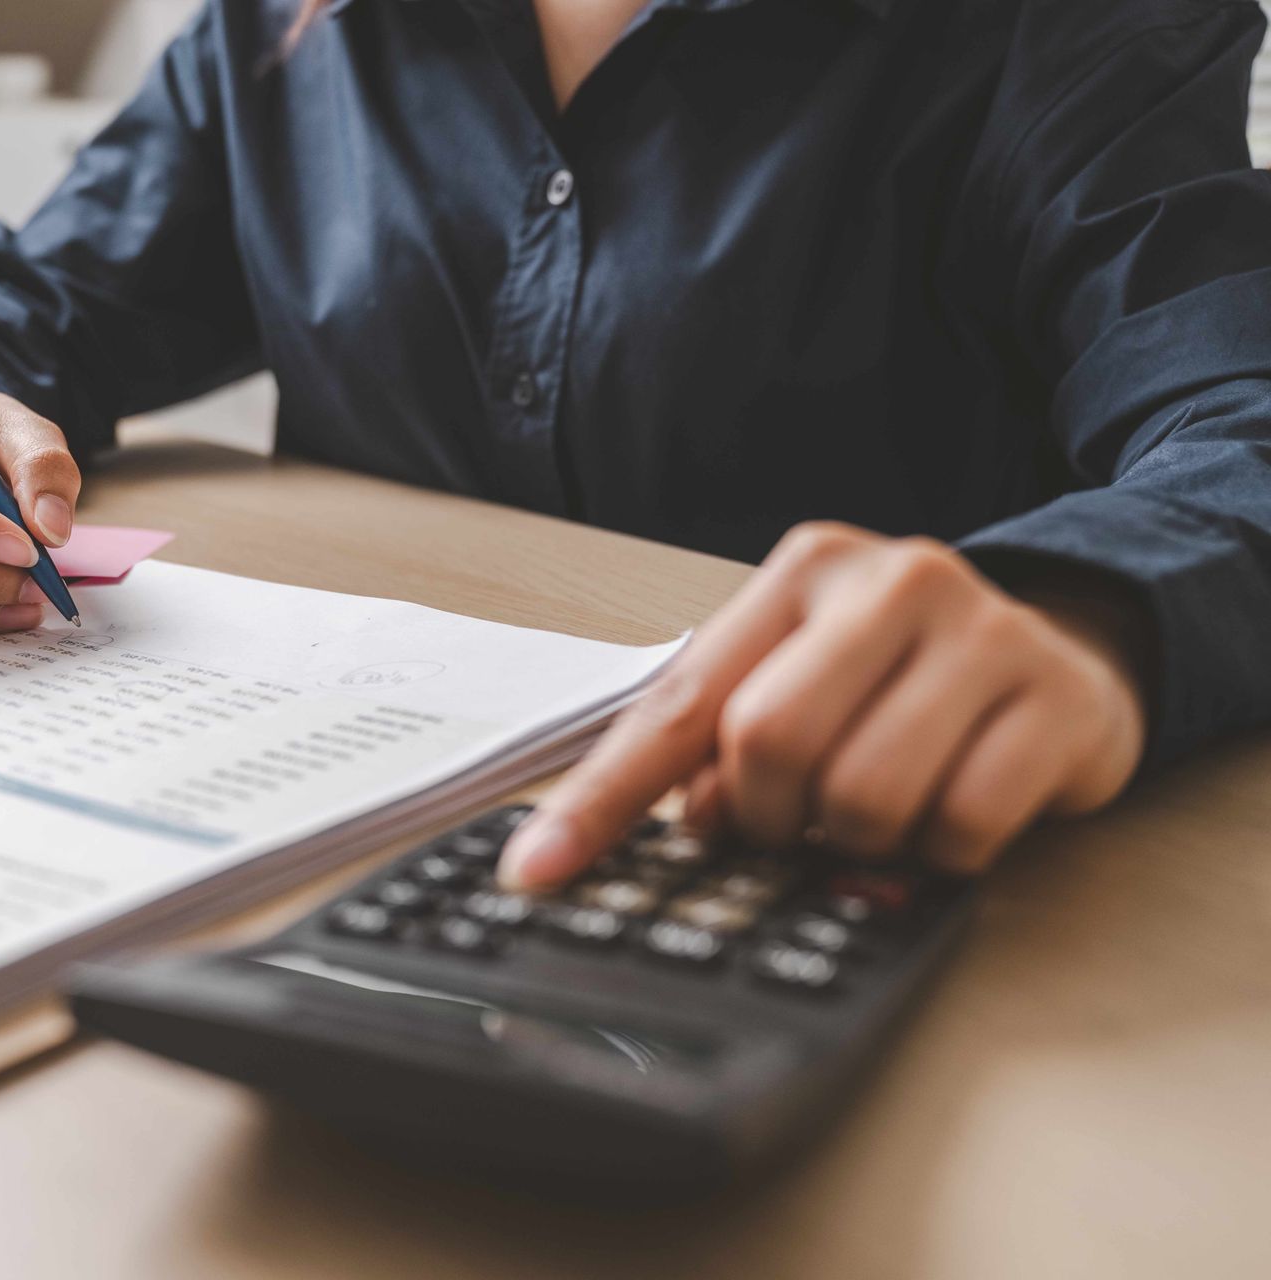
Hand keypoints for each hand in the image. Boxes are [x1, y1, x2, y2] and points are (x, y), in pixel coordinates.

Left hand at [499, 522, 1146, 888]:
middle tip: (796, 821)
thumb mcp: (801, 684)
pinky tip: (954, 811)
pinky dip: (942, 851)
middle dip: (770, 816)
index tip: (536, 873)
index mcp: (800, 574)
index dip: (601, 799)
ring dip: (857, 839)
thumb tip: (693, 826)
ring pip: (864, 793)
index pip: (678, 704)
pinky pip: (963, 825)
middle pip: (768, 743)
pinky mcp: (1055, 698)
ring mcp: (982, 632)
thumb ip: (723, 746)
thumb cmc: (901, 677)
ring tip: (879, 808)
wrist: (1067, 647)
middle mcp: (889, 581)